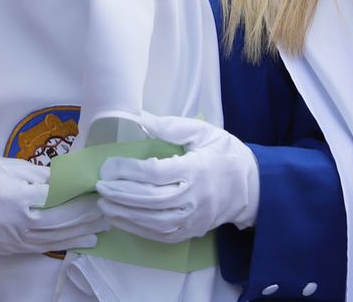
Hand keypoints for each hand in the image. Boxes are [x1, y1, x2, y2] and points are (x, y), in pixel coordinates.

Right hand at [0, 157, 105, 255]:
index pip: (54, 198)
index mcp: (15, 197)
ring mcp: (12, 239)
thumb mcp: (12, 166)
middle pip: (58, 221)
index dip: (78, 195)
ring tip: (101, 228)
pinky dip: (64, 243)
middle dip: (85, 216)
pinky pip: (42, 247)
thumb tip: (68, 179)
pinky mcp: (11, 248)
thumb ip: (41, 175)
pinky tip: (81, 240)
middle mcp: (14, 222)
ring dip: (80, 233)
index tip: (96, 191)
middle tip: (106, 210)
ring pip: (53, 238)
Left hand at [95, 112, 258, 242]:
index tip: (109, 165)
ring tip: (104, 205)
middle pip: (151, 200)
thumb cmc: (225, 154)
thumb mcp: (203, 132)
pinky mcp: (191, 232)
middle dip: (122, 194)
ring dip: (125, 215)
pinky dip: (138, 229)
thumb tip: (138, 118)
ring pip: (154, 222)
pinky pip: (161, 235)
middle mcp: (194, 198)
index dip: (129, 170)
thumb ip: (170, 126)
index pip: (156, 173)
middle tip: (100, 186)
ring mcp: (193, 219)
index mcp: (196, 169)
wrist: (253, 187)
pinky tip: (121, 220)